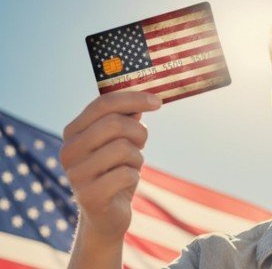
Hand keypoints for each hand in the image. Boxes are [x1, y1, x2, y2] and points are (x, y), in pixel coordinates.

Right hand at [61, 91, 160, 243]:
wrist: (105, 217)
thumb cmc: (115, 172)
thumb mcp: (120, 142)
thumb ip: (126, 119)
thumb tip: (144, 99)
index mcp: (73, 132)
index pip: (102, 104)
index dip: (133, 98)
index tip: (158, 102)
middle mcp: (68, 150)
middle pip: (114, 124)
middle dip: (138, 132)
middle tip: (142, 144)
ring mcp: (76, 174)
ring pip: (123, 148)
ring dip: (137, 158)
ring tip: (130, 167)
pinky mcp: (89, 196)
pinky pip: (126, 174)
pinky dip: (134, 177)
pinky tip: (126, 184)